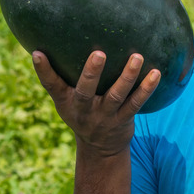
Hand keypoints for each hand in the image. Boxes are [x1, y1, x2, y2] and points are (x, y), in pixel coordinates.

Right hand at [32, 50, 160, 156]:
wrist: (100, 149)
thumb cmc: (81, 113)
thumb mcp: (66, 100)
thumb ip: (59, 77)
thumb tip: (45, 45)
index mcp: (67, 101)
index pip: (52, 85)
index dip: (43, 70)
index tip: (37, 53)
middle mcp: (84, 109)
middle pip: (85, 91)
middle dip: (91, 72)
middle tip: (99, 53)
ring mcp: (105, 116)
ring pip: (116, 95)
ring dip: (127, 76)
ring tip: (137, 57)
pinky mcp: (123, 120)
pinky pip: (137, 103)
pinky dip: (147, 88)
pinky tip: (156, 73)